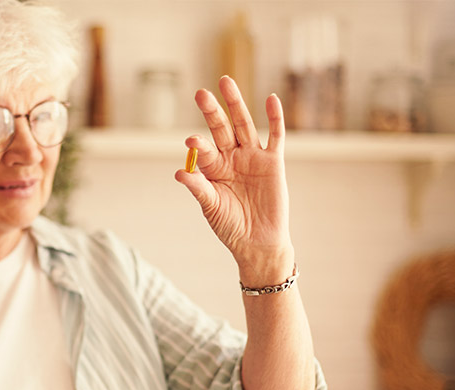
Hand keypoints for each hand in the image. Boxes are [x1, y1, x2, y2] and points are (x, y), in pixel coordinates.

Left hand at [175, 76, 292, 274]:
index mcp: (212, 168)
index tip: (192, 141)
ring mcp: (252, 157)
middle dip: (212, 111)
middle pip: (221, 128)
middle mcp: (231, 157)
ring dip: (236, 104)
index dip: (199, 145)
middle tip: (201, 93)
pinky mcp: (273, 162)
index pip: (204, 150)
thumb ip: (198, 188)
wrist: (258, 242)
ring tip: (225, 82)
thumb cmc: (230, 226)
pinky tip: (271, 99)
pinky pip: (275, 136)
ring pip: (244, 125)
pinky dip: (274, 118)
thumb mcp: (211, 207)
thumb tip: (179, 172)